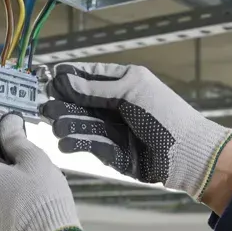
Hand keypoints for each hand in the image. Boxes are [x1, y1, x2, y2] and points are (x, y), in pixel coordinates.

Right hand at [42, 62, 231, 198]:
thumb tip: (65, 79)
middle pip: (83, 101)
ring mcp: (115, 129)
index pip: (93, 76)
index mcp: (126, 83)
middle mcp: (118, 104)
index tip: (51, 78)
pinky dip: (77, 142)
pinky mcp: (114, 152)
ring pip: (84, 123)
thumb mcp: (131, 92)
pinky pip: (90, 144)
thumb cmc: (164, 115)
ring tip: (55, 124)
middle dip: (65, 103)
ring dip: (68, 123)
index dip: (72, 77)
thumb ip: (96, 88)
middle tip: (45, 105)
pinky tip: (64, 142)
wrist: (186, 153)